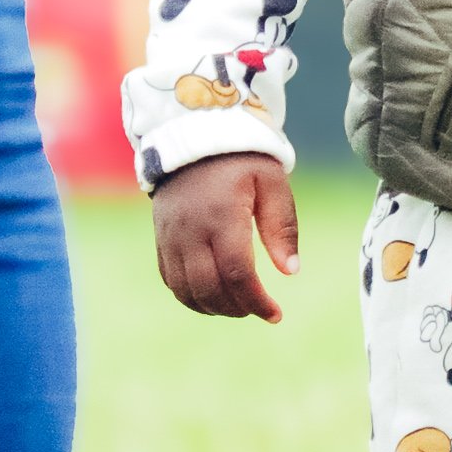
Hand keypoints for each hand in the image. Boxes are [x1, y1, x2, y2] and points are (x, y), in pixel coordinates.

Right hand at [151, 152, 298, 320]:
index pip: (238, 273)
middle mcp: (191, 231)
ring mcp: (170, 237)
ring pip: (186, 291)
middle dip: (237, 309)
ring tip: (240, 305)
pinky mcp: (161, 239)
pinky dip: (191, 297)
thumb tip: (290, 272)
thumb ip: (282, 227)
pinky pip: (171, 280)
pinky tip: (214, 297)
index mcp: (222, 216)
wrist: (194, 137)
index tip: (275, 314)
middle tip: (260, 310)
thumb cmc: (242, 160)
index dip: (257, 301)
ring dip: (214, 308)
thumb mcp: (272, 183)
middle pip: (209, 289)